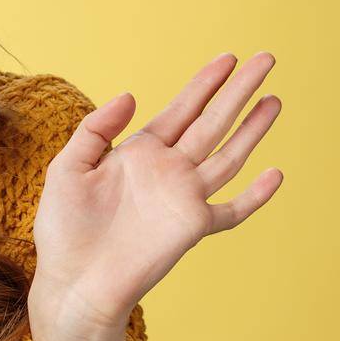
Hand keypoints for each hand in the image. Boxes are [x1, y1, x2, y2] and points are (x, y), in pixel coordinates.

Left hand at [28, 52, 282, 340]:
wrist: (72, 282)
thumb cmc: (64, 229)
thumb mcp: (68, 169)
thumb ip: (96, 130)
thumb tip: (131, 95)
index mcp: (139, 153)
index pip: (180, 110)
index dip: (204, 83)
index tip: (227, 58)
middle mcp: (167, 171)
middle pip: (212, 122)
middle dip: (237, 91)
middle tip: (264, 59)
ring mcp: (182, 198)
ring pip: (228, 156)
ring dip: (251, 129)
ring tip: (273, 100)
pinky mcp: (191, 229)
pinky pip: (231, 211)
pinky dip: (254, 195)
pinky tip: (275, 174)